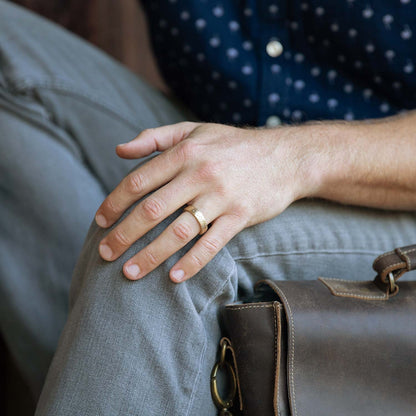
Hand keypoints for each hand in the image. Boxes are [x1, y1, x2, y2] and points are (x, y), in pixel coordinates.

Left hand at [95, 121, 309, 281]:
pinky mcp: (240, 216)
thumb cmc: (234, 145)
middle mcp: (200, 173)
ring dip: (151, 255)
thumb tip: (119, 150)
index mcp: (184, 152)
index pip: (139, 180)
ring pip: (178, 231)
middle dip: (124, 234)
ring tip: (129, 272)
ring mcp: (221, 196)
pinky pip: (212, 244)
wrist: (285, 156)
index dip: (115, 202)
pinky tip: (174, 278)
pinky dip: (192, 262)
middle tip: (105, 253)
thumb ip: (155, 137)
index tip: (100, 221)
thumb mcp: (194, 130)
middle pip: (152, 209)